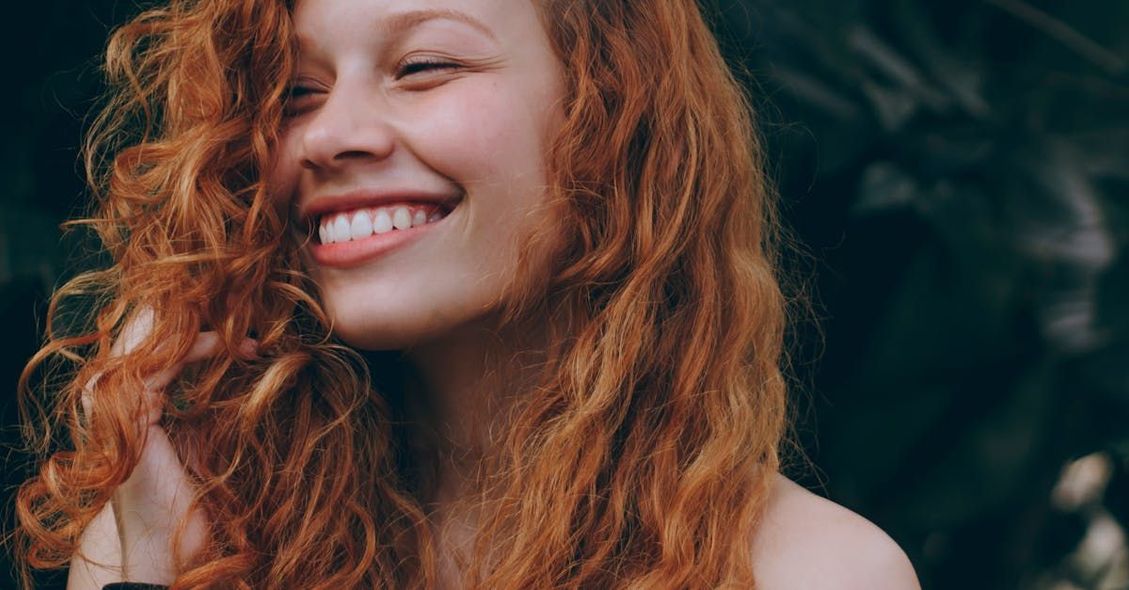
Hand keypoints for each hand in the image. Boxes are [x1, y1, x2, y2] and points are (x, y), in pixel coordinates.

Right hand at [70, 308, 254, 586]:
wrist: (176, 543)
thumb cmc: (195, 493)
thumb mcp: (201, 430)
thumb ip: (204, 393)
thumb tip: (244, 352)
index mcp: (124, 395)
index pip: (153, 335)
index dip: (199, 318)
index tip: (247, 320)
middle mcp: (108, 394)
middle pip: (147, 326)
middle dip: (199, 310)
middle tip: (246, 303)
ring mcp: (112, 404)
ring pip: (152, 335)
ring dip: (205, 323)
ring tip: (246, 323)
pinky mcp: (129, 416)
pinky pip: (163, 361)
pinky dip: (202, 347)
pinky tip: (235, 347)